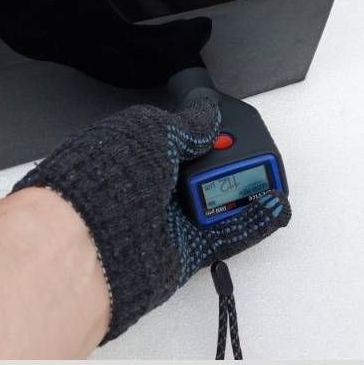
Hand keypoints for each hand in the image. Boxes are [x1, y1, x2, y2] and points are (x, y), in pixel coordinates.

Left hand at [13, 97, 290, 341]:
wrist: (91, 243)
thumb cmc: (107, 178)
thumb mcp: (152, 131)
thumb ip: (188, 125)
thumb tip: (208, 114)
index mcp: (132, 148)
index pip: (175, 135)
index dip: (201, 129)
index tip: (227, 124)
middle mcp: (148, 184)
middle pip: (199, 169)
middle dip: (224, 159)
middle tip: (245, 150)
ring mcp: (166, 219)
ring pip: (216, 202)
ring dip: (244, 190)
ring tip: (266, 176)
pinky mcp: (183, 250)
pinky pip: (226, 236)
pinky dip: (253, 222)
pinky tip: (272, 207)